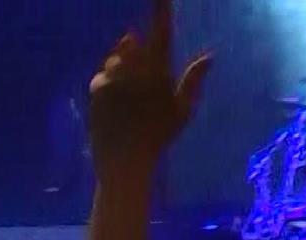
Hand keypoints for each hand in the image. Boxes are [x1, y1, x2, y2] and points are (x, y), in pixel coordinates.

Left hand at [88, 0, 210, 170]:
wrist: (123, 159)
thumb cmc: (159, 136)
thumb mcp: (182, 110)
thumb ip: (193, 80)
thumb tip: (210, 55)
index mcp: (157, 70)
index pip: (160, 31)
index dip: (161, 9)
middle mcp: (132, 68)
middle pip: (133, 43)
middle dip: (137, 48)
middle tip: (143, 75)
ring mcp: (111, 76)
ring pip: (117, 58)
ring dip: (123, 65)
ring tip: (130, 92)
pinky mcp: (95, 87)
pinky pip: (104, 73)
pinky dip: (110, 80)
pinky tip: (116, 100)